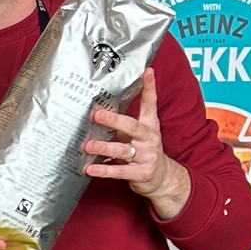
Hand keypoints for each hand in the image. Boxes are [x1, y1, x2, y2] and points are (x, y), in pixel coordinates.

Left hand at [83, 68, 190, 218]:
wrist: (162, 178)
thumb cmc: (144, 151)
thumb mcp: (137, 135)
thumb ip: (121, 124)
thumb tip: (96, 110)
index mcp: (149, 126)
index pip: (151, 104)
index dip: (150, 87)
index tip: (147, 72)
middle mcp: (149, 139)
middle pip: (133, 126)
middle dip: (114, 120)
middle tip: (96, 115)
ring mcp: (147, 156)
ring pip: (123, 150)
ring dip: (104, 147)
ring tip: (87, 145)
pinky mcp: (142, 173)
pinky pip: (120, 171)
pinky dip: (104, 170)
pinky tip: (90, 169)